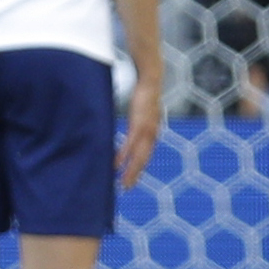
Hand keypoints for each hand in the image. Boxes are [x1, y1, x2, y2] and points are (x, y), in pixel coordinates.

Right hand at [116, 70, 161, 187]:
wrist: (151, 80)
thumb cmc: (144, 94)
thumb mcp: (141, 111)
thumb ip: (137, 122)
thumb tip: (131, 128)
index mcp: (152, 132)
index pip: (145, 155)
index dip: (139, 168)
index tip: (131, 179)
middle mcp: (152, 134)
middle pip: (143, 160)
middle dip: (134, 175)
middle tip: (126, 188)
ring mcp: (146, 131)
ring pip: (138, 156)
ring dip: (130, 171)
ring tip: (122, 183)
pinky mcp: (139, 124)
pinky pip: (130, 144)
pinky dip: (123, 156)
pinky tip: (116, 165)